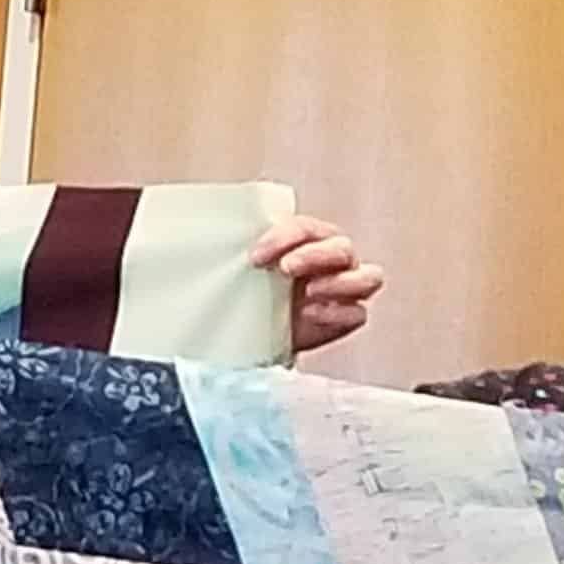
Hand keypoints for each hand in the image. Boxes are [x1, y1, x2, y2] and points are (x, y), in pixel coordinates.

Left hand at [250, 215, 384, 353]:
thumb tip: (196, 243)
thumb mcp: (240, 270)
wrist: (255, 335)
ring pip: (367, 277)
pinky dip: (339, 313)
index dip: (286, 236)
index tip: (257, 255)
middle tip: (286, 267)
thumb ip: (239, 254)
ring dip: (340, 282)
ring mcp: (345, 290)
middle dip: (315, 255)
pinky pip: (359, 313)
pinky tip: (312, 314)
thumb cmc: (250, 295)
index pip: (307, 228)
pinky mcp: (345, 319)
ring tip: (310, 291)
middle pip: (342, 248)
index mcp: (308, 241)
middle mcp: (333, 261)